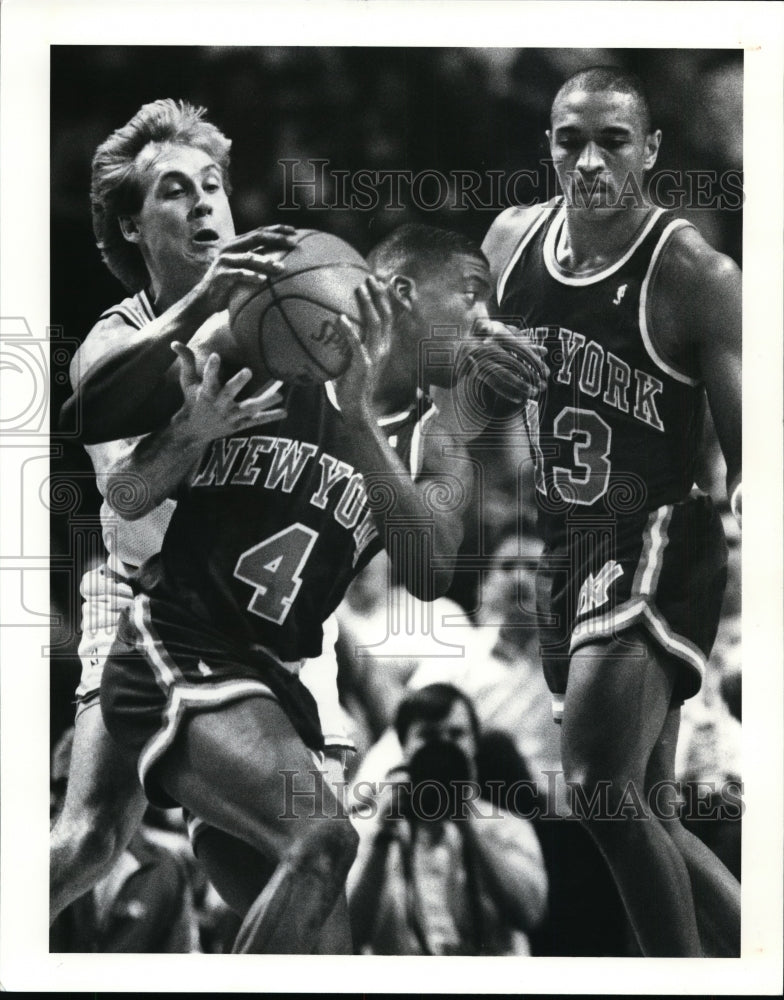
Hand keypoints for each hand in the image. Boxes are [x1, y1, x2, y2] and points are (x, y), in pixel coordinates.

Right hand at [170, 341, 286, 444]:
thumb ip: (186, 361)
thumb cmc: (192, 400)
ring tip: (279, 395)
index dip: (211, 368)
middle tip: (248, 370)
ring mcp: (230, 416)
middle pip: (229, 393)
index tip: (216, 355)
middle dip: (237, 383)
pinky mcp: (239, 425)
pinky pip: (257, 421)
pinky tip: (285, 411)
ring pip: (248, 408)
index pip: (208, 378)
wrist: (193, 431)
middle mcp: (219, 405)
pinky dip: (270, 417)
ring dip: (264, 402)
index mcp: (206, 393)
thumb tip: (175, 342)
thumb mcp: (188, 382)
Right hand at [193, 224, 297, 313]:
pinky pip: (239, 274)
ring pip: (250, 257)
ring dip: (267, 262)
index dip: (277, 229)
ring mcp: (225, 260)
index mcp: (237, 243)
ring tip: (281, 268)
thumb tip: (282, 258)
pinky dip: (252, 277)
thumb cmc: (230, 283)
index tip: (295, 231)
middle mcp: (230, 247)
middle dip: (277, 239)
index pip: (260, 231)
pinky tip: (264, 280)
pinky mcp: (221, 274)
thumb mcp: (243, 267)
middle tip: (294, 243)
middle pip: (257, 237)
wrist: (205, 298)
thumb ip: (257, 259)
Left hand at [332, 276, 392, 419]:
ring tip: (359, 289)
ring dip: (368, 304)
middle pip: (385, 315)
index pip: (388, 318)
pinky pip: (357, 343)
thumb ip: (347, 343)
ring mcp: (375, 356)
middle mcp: (383, 348)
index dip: (385, 299)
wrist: (356, 405)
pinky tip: (340, 317)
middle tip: (369, 278)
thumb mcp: (353, 358)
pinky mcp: (364, 364)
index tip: (377, 282)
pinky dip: (349, 329)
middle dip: (379, 295)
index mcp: (383, 346)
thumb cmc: (351, 383)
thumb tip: (330, 326)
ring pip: (375, 324)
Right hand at [457, 321, 548, 406]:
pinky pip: (494, 384)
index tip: (546, 372)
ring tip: (534, 393)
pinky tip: (519, 399)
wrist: (455, 349)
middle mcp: (488, 346)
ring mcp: (480, 359)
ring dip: (520, 385)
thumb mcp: (504, 336)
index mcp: (497, 334)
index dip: (535, 361)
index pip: (521, 348)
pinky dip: (507, 392)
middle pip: (514, 362)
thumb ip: (525, 343)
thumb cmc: (487, 340)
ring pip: (504, 374)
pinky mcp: (475, 371)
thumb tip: (546, 351)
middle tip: (544, 385)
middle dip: (531, 374)